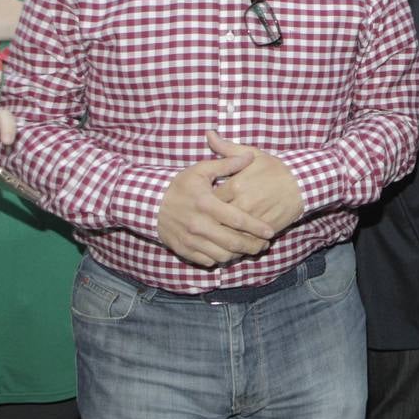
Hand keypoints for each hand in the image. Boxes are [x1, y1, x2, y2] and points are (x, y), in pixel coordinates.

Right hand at [157, 140, 275, 267]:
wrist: (149, 204)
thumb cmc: (179, 186)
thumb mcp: (200, 170)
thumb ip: (227, 164)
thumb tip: (250, 157)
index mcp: (206, 204)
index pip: (237, 219)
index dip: (256, 227)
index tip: (270, 231)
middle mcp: (199, 225)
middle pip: (232, 242)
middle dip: (253, 245)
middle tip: (265, 244)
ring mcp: (190, 240)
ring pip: (222, 255)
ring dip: (239, 254)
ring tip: (251, 249)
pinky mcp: (184, 250)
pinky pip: (207, 260)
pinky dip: (221, 259)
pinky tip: (231, 253)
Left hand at [208, 131, 302, 235]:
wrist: (303, 183)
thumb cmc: (275, 168)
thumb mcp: (253, 154)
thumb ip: (227, 148)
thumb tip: (209, 134)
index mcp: (236, 184)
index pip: (209, 199)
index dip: (203, 204)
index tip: (200, 205)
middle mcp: (243, 203)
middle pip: (216, 219)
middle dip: (208, 222)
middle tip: (202, 223)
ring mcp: (254, 218)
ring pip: (229, 233)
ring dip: (220, 236)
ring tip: (213, 236)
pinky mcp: (264, 230)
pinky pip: (245, 241)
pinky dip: (236, 244)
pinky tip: (231, 243)